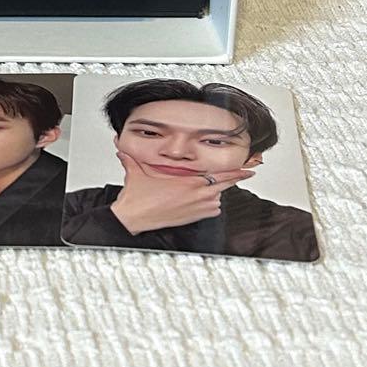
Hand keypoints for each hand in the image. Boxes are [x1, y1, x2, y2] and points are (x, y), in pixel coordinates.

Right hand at [109, 151, 254, 234]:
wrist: (134, 218)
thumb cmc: (138, 198)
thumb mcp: (136, 172)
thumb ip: (130, 159)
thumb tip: (120, 148)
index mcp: (186, 183)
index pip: (218, 176)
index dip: (235, 173)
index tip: (247, 168)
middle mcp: (195, 196)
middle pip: (224, 187)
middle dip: (234, 179)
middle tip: (246, 173)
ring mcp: (195, 209)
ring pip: (217, 198)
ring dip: (216, 192)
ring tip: (211, 186)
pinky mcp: (193, 218)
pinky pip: (211, 210)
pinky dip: (211, 205)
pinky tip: (204, 201)